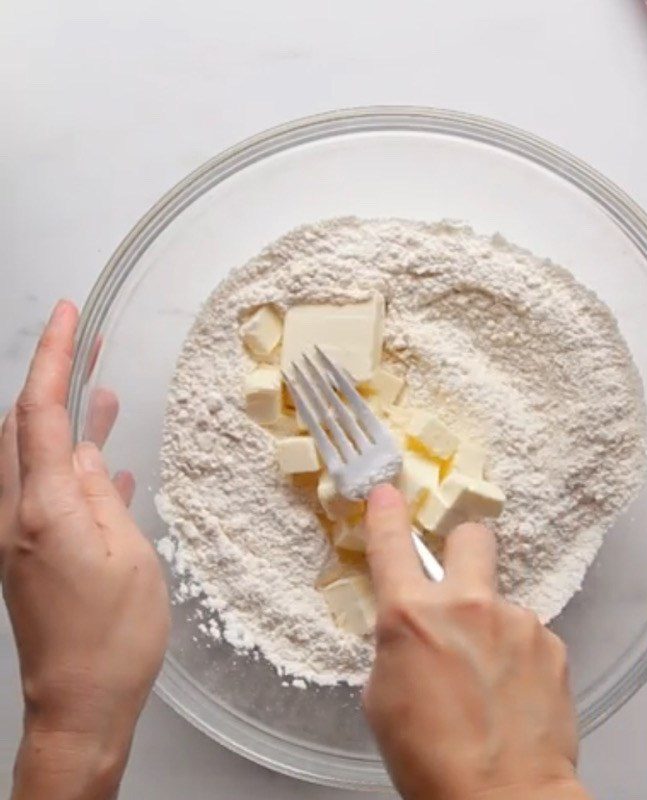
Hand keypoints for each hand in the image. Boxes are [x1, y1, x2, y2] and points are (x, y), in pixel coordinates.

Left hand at [0, 300, 168, 798]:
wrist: (80, 703)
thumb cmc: (113, 637)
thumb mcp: (129, 556)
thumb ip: (103, 497)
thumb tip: (89, 456)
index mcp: (43, 509)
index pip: (41, 414)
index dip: (55, 359)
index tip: (69, 317)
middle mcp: (17, 515)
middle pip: (23, 427)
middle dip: (52, 377)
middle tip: (86, 343)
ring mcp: (19, 535)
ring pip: (33, 456)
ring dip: (62, 419)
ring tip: (101, 391)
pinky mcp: (30, 554)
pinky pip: (47, 491)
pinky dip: (70, 466)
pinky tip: (102, 462)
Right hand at [362, 484, 589, 799]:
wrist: (503, 798)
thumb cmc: (430, 759)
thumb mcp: (383, 698)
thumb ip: (398, 645)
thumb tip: (414, 632)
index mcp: (413, 617)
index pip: (392, 545)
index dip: (387, 514)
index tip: (388, 493)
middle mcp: (467, 605)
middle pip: (471, 536)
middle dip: (463, 547)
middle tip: (461, 582)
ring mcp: (516, 620)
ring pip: (501, 600)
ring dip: (493, 625)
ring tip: (490, 679)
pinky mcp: (552, 643)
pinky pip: (528, 634)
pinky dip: (519, 654)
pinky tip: (514, 693)